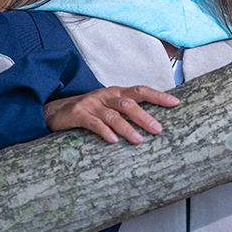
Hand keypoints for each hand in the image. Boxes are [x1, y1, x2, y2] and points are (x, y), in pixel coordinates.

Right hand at [43, 86, 178, 144]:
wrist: (56, 109)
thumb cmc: (89, 110)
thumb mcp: (109, 106)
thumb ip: (128, 111)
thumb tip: (155, 123)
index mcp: (116, 92)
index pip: (141, 90)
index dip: (158, 96)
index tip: (175, 103)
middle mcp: (105, 96)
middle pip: (128, 103)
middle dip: (145, 116)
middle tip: (158, 130)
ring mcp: (91, 104)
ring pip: (113, 115)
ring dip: (127, 128)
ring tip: (139, 141)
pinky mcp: (78, 115)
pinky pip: (93, 123)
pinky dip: (104, 132)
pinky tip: (113, 141)